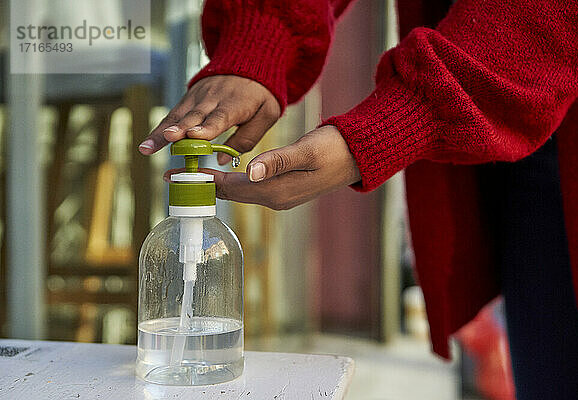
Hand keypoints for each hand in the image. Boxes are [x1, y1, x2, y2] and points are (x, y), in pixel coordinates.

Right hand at [138, 75, 280, 163]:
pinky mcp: (189, 98)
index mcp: (235, 103)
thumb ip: (247, 138)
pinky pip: (173, 115)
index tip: (194, 136)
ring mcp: (198, 97)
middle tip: (168, 139)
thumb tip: (222, 160)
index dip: (207, 127)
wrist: (248, 63)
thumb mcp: (266, 115)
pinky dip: (160, 128)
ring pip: (178, 116)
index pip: (219, 117)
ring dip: (162, 132)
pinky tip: (148, 142)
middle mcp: (213, 99)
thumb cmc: (260, 94)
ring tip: (147, 147)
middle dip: (180, 129)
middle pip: (194, 117)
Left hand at [167, 126, 360, 209]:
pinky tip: (221, 174)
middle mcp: (274, 199)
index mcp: (276, 191)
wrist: (357, 156)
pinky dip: (231, 182)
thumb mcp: (306, 151)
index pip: (229, 188)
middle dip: (201, 185)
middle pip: (229, 194)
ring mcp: (279, 197)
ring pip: (238, 191)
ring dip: (214, 184)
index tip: (174, 176)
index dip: (201, 181)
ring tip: (190, 174)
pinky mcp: (283, 190)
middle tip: (173, 174)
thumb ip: (277, 161)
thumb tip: (248, 172)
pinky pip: (249, 189)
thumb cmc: (334, 149)